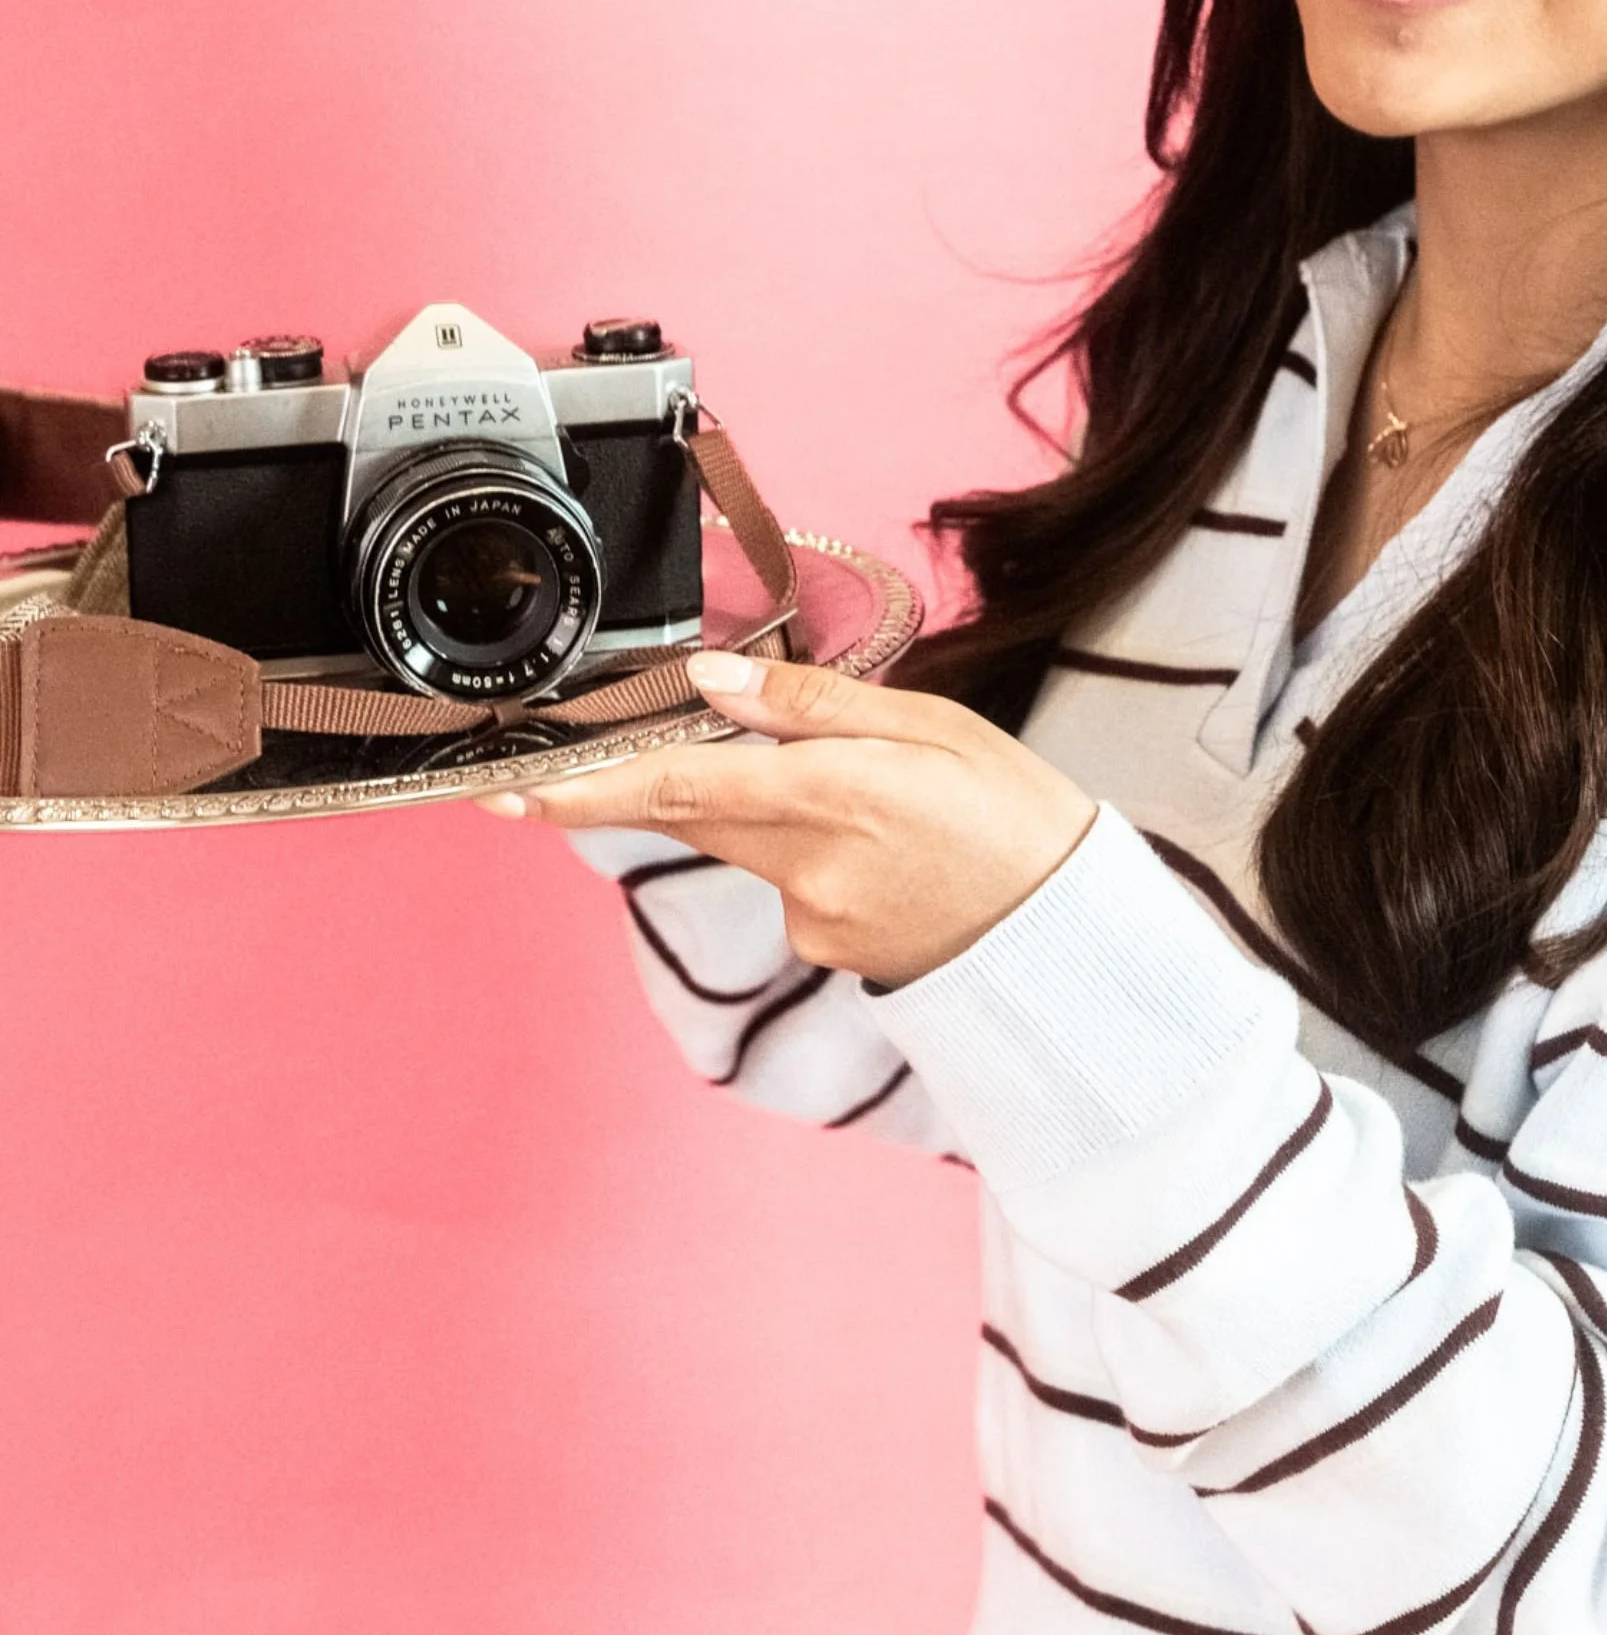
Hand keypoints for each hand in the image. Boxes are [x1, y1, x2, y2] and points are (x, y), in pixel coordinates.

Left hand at [477, 652, 1098, 987]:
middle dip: (645, 779)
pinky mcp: (823, 951)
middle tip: (600, 759)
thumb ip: (816, 705)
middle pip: (690, 810)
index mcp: (834, 793)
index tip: (511, 791)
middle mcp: (808, 865)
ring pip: (745, 841)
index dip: (586, 789)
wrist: (1068, 938)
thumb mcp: (932, 727)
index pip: (680, 785)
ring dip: (769, 806)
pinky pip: (787, 882)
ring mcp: (811, 918)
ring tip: (884, 798)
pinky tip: (888, 847)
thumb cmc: (1015, 815)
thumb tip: (715, 683)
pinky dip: (813, 850)